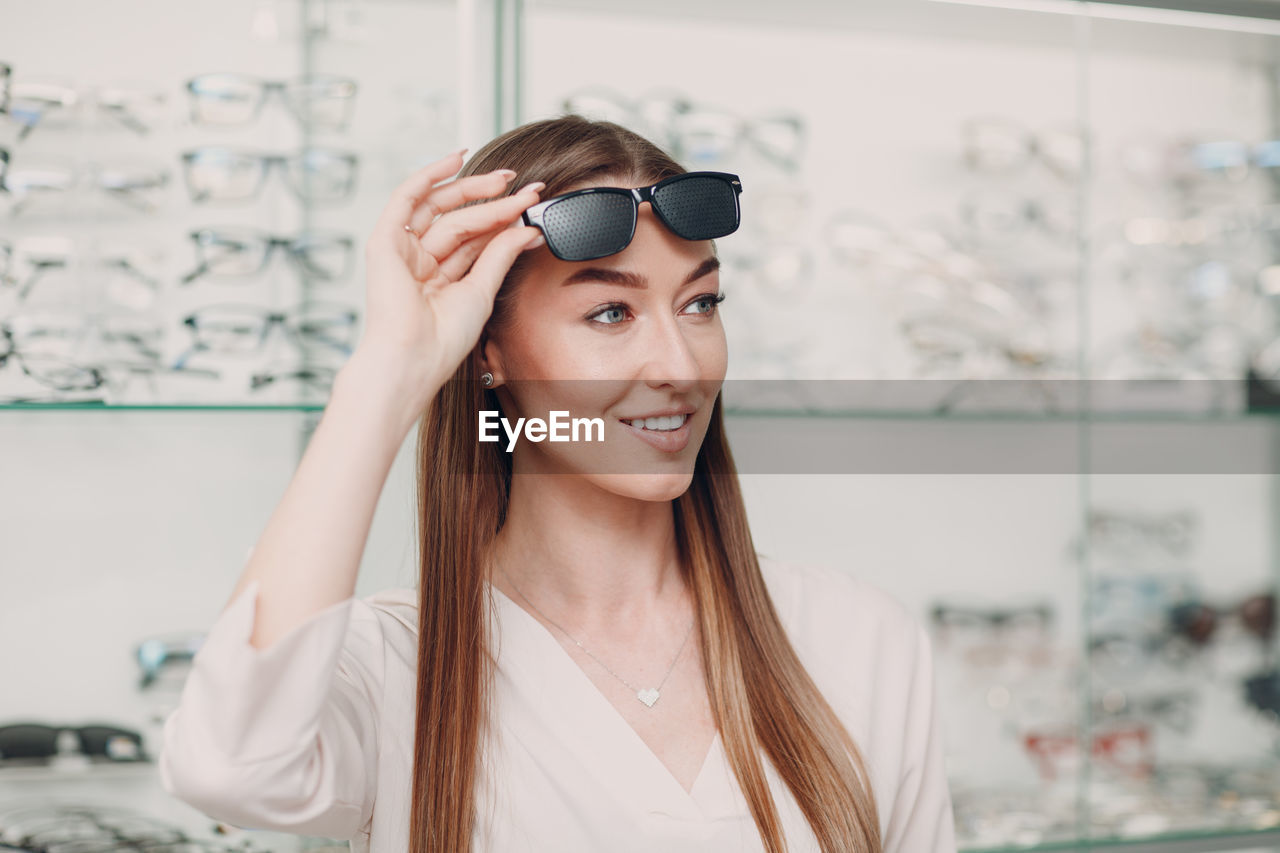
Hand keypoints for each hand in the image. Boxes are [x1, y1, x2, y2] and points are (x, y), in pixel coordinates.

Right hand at [356, 149, 544, 394]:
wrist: (415, 358)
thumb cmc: (443, 339)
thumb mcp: (482, 289)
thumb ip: (500, 254)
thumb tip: (528, 227)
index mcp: (441, 276)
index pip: (476, 237)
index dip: (505, 219)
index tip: (535, 205)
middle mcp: (420, 260)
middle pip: (460, 218)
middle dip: (494, 200)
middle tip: (528, 188)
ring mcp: (402, 249)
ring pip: (440, 207)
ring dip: (472, 189)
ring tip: (506, 179)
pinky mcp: (385, 241)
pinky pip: (406, 197)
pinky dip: (429, 175)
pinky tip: (455, 159)